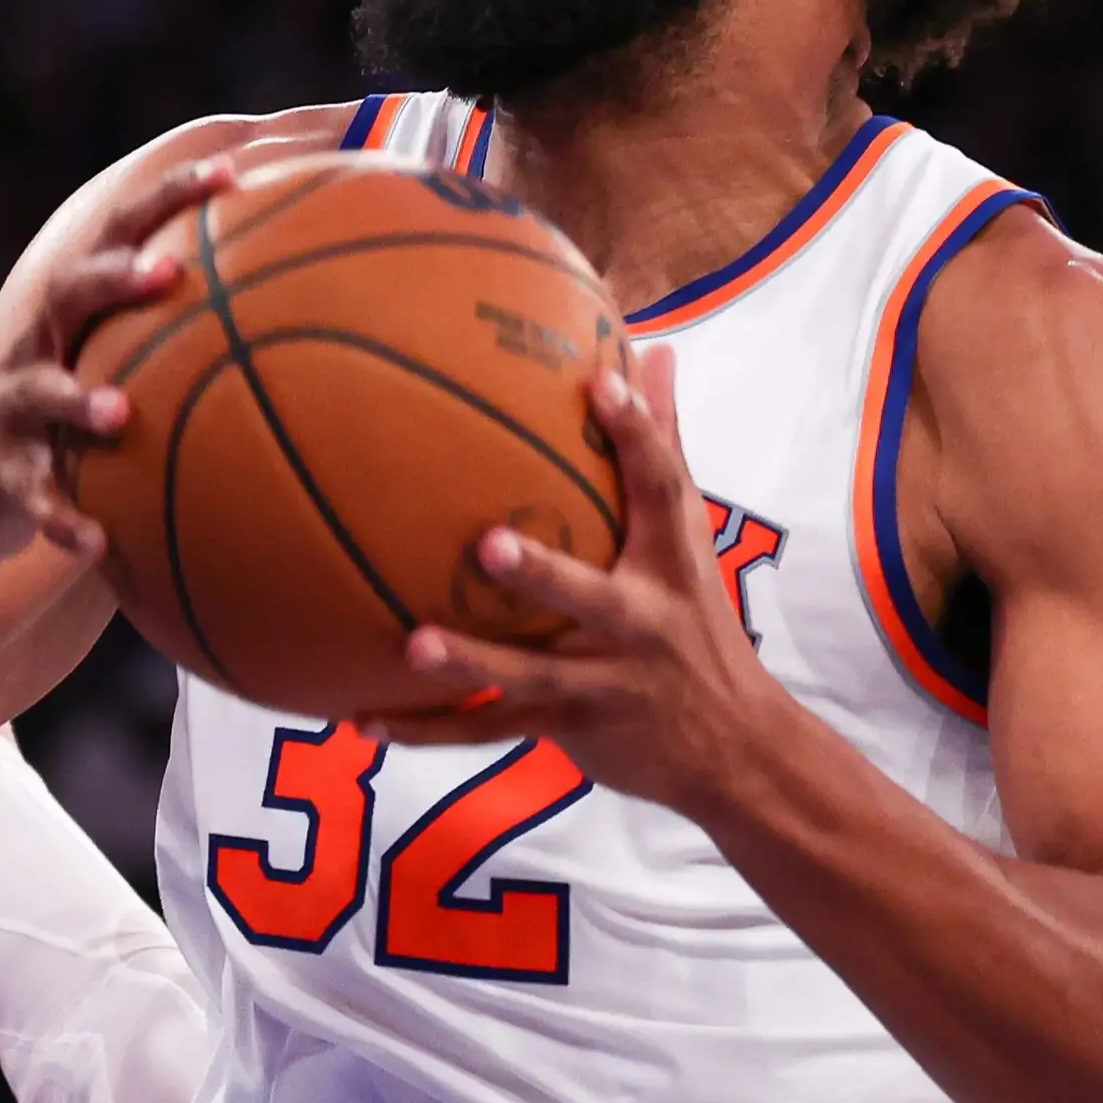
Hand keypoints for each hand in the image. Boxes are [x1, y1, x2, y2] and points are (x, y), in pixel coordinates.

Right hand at [0, 153, 236, 578]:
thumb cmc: (70, 426)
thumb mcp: (115, 375)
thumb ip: (187, 345)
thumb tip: (308, 321)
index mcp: (78, 313)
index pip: (122, 233)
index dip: (170, 196)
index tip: (229, 175)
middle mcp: (38, 346)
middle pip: (69, 291)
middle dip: (115, 276)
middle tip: (168, 272)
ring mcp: (10, 410)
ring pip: (37, 392)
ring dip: (76, 399)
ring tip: (118, 412)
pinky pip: (31, 496)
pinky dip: (62, 517)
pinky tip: (98, 544)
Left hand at [371, 346, 795, 810]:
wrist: (736, 748)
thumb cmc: (697, 624)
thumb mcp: (690, 543)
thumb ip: (665, 451)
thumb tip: (657, 354)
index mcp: (672, 562)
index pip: (664, 490)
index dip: (639, 435)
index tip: (603, 381)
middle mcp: (642, 621)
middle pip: (590, 597)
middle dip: (542, 575)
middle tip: (486, 544)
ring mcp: (605, 680)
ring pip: (531, 673)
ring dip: (472, 664)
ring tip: (412, 645)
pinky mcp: (571, 726)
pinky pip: (489, 728)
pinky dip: (428, 728)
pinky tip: (366, 719)